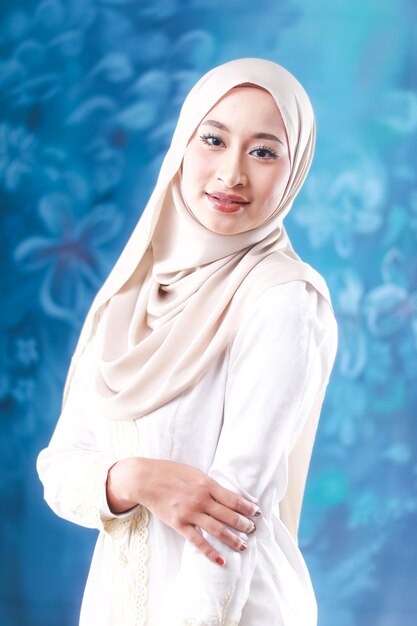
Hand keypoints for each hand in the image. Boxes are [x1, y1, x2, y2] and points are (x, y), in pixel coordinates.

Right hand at [106, 457, 260, 566]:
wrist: (145, 479)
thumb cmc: (170, 472)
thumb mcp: (194, 472)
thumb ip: (209, 484)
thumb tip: (226, 494)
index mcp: (206, 484)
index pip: (233, 498)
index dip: (247, 507)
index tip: (257, 512)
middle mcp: (201, 500)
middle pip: (229, 516)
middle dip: (244, 524)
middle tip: (253, 530)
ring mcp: (190, 513)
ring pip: (217, 530)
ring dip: (233, 539)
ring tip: (243, 545)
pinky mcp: (179, 524)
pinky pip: (198, 541)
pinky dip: (210, 552)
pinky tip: (221, 560)